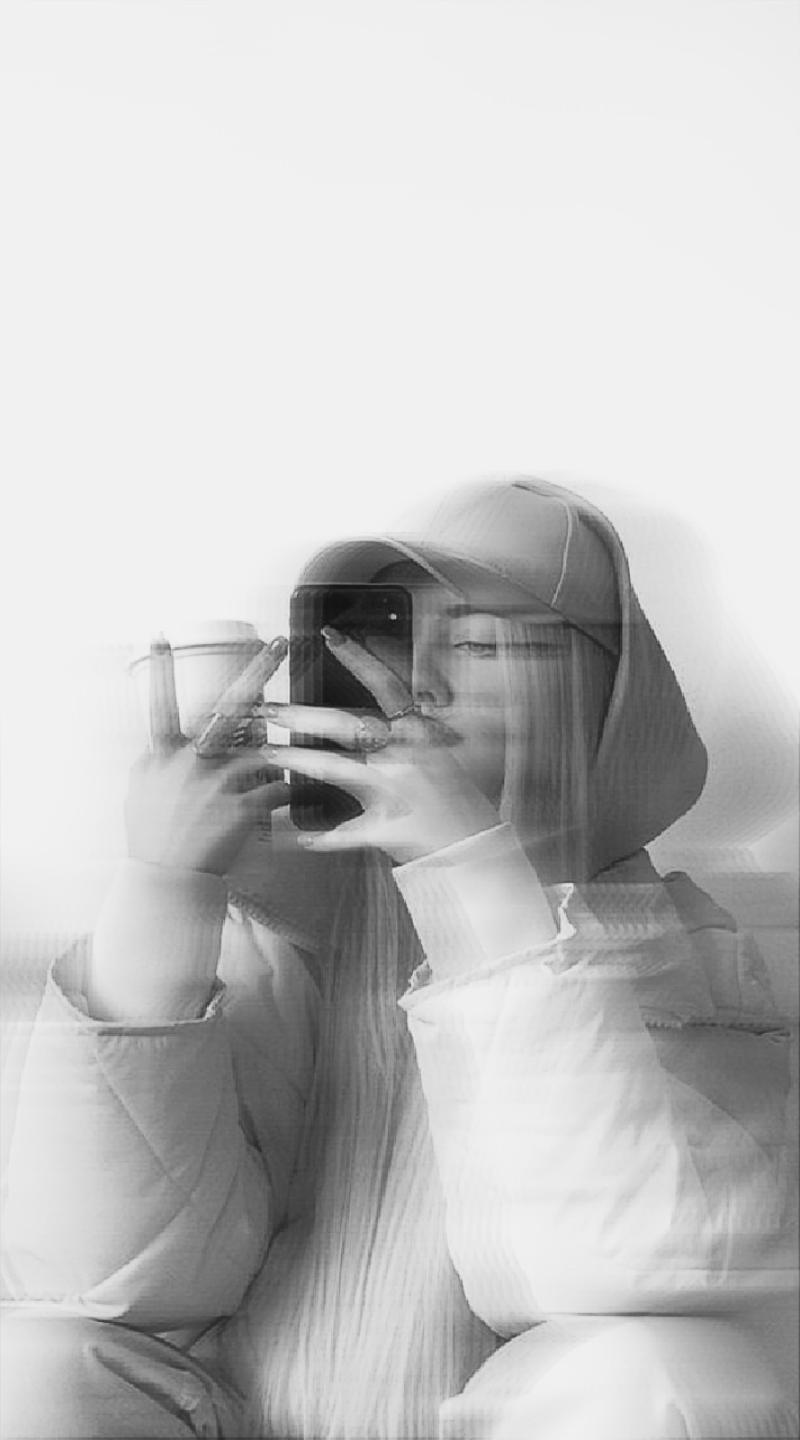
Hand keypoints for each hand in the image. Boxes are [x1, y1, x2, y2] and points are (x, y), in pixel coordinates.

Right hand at [126, 637, 289, 875]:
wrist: (166, 882)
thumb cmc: (153, 836)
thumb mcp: (143, 790)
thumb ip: (162, 758)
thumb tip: (177, 736)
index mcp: (162, 754)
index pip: (158, 704)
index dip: (160, 670)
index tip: (161, 635)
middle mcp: (190, 761)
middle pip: (229, 707)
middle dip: (257, 671)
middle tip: (279, 642)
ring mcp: (216, 783)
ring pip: (265, 751)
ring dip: (275, 760)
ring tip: (268, 775)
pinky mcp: (240, 808)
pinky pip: (278, 787)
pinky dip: (285, 792)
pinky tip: (282, 803)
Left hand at [259, 628, 499, 863]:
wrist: (475, 844)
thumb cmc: (457, 796)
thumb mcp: (445, 747)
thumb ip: (414, 721)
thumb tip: (392, 695)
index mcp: (421, 733)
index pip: (388, 685)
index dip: (359, 659)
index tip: (330, 637)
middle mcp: (406, 757)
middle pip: (347, 726)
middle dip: (303, 715)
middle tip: (270, 709)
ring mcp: (394, 793)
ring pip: (337, 770)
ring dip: (299, 760)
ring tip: (268, 752)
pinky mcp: (386, 828)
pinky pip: (346, 832)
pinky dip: (323, 837)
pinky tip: (301, 836)